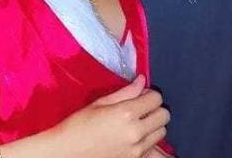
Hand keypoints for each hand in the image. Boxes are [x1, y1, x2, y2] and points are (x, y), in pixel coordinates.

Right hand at [49, 74, 170, 157]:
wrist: (68, 153)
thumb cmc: (78, 125)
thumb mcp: (99, 103)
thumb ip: (125, 92)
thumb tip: (142, 81)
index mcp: (125, 113)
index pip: (156, 98)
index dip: (149, 94)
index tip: (141, 95)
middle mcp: (136, 131)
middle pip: (164, 115)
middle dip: (155, 108)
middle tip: (141, 107)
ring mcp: (137, 148)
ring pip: (162, 132)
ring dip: (153, 125)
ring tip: (137, 122)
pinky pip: (153, 146)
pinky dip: (149, 139)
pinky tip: (134, 136)